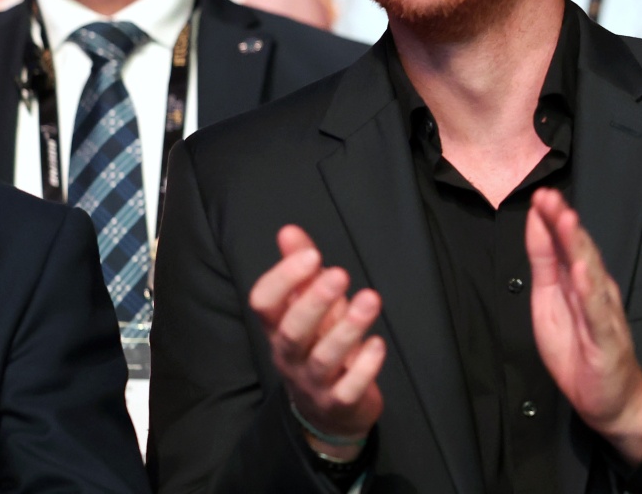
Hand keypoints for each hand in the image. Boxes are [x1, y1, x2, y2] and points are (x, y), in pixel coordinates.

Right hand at [248, 226, 384, 459]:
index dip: (282, 279)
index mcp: (277, 328)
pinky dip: (365, 366)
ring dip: (347, 328)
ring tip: (370, 299)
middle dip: (314, 302)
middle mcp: (290, 355)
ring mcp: (313, 382)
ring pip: (323, 358)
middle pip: (291, 331)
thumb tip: (288, 231)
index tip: (312, 255)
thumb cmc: (317, 346)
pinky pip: (349, 387)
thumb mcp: (307, 307)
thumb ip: (300, 271)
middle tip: (340, 274)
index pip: (264, 304)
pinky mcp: (340, 402)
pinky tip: (378, 344)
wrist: (328, 411)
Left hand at [525, 189, 641, 464]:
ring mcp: (604, 312)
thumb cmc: (579, 351)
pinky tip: (583, 272)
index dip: (551, 220)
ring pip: (591, 274)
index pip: (564, 244)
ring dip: (578, 246)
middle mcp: (595, 290)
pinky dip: (590, 291)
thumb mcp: (548, 304)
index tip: (539, 195)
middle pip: (579, 251)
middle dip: (563, 223)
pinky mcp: (607, 339)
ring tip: (566, 221)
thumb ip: (545, 265)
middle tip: (550, 197)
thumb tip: (536, 226)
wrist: (609, 399)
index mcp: (578, 281)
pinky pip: (598, 312)